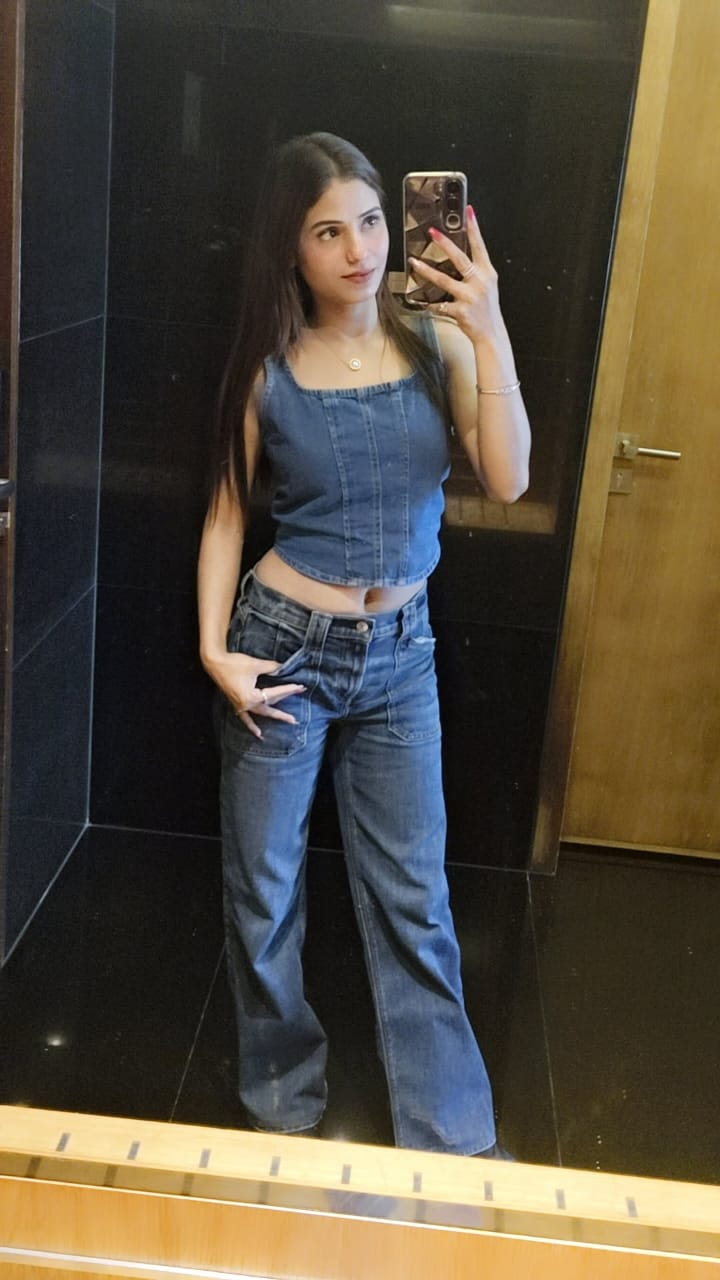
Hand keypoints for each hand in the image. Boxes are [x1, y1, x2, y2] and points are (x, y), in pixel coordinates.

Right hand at [203, 650, 305, 738]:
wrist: (215, 663)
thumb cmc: (234, 663)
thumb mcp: (255, 665)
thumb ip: (272, 667)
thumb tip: (284, 668)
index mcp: (251, 697)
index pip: (274, 693)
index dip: (288, 689)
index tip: (300, 687)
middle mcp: (246, 705)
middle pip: (271, 703)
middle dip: (286, 697)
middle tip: (300, 694)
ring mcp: (241, 707)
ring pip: (262, 712)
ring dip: (275, 716)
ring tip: (290, 720)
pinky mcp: (237, 704)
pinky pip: (246, 718)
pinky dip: (252, 726)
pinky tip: (259, 734)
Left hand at [408, 206, 503, 346]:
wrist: (491, 334)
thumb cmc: (487, 309)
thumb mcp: (487, 285)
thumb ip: (476, 271)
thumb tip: (458, 255)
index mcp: (487, 273)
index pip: (480, 246)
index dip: (474, 229)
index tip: (469, 213)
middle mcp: (479, 282)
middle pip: (460, 258)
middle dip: (445, 244)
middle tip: (432, 232)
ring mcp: (470, 297)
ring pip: (444, 280)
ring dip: (427, 271)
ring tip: (414, 262)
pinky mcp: (460, 311)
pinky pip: (440, 305)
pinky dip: (430, 304)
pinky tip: (421, 301)